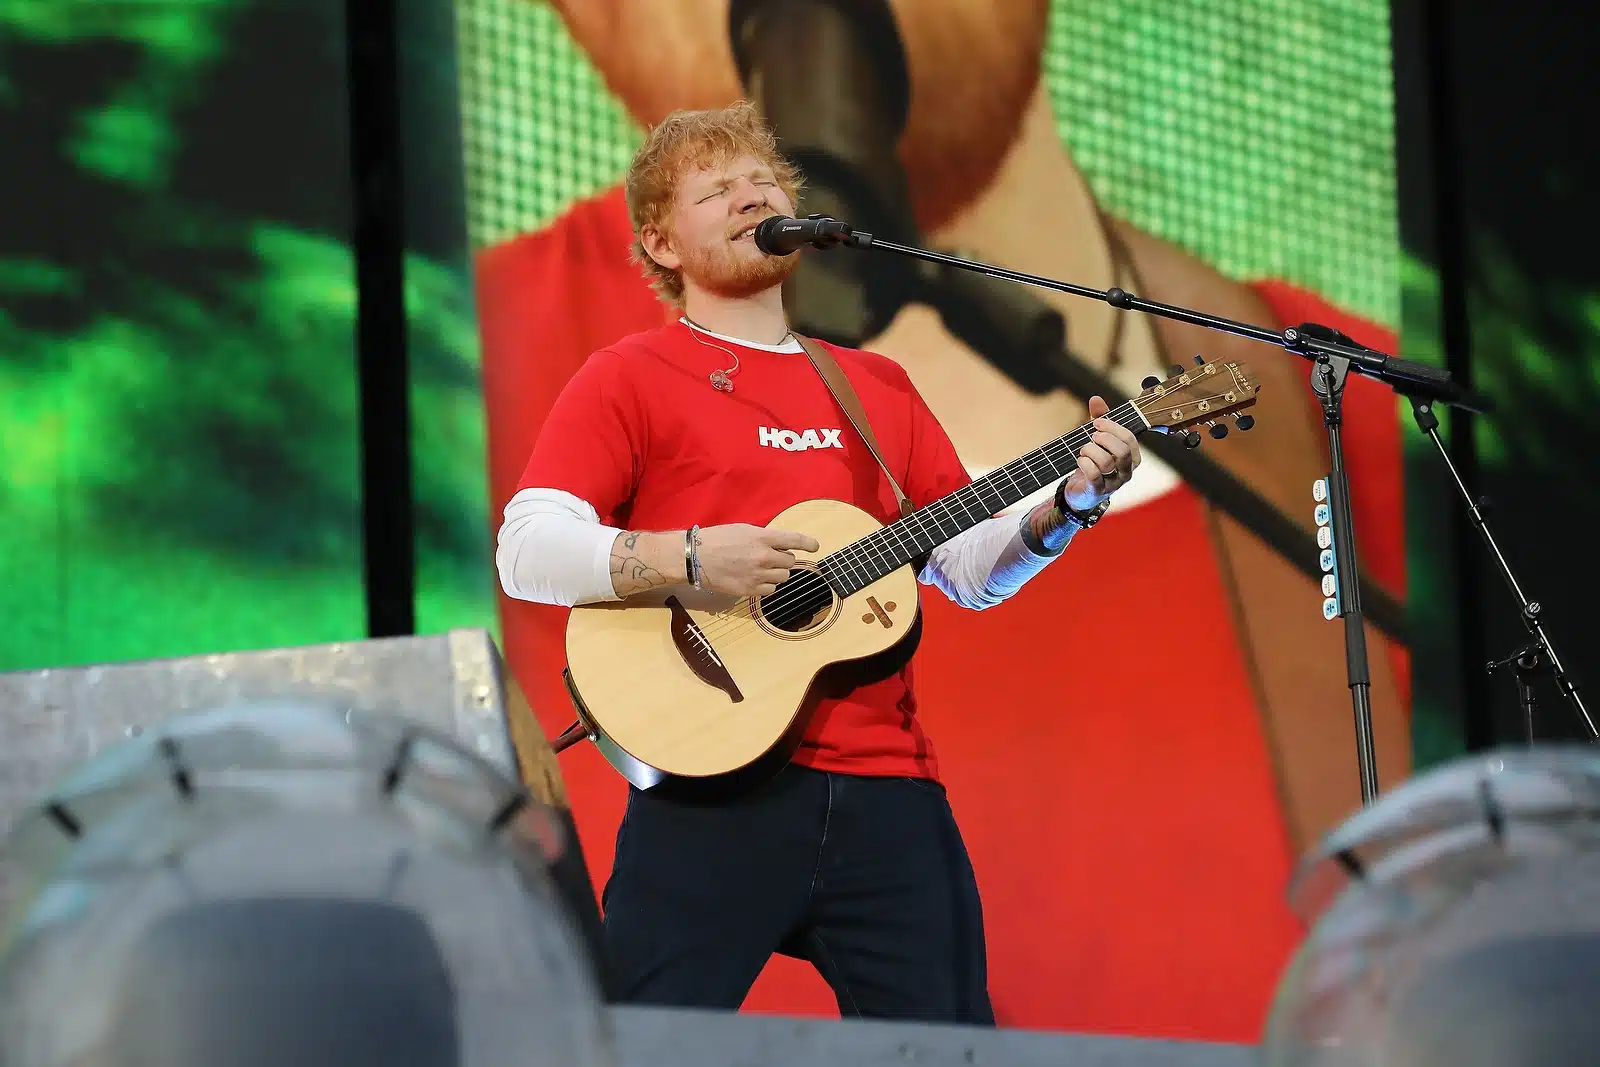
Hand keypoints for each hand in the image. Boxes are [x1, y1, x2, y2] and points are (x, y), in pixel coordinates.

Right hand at [693, 524, 819, 597]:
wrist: (696, 557)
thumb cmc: (717, 539)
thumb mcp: (744, 530)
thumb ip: (764, 538)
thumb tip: (780, 546)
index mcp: (762, 538)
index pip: (794, 540)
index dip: (808, 543)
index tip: (815, 547)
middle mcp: (763, 556)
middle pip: (790, 562)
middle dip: (783, 559)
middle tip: (770, 557)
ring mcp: (758, 575)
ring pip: (783, 577)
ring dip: (777, 573)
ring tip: (761, 569)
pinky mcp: (750, 590)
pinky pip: (771, 591)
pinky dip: (767, 586)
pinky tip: (755, 580)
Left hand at [1058, 395, 1141, 512]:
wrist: (1082, 491)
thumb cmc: (1094, 462)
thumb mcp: (1098, 439)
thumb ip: (1100, 418)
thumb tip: (1096, 399)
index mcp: (1132, 457)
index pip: (1129, 438)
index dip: (1112, 427)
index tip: (1096, 422)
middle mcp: (1127, 471)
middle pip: (1122, 451)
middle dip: (1104, 439)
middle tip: (1092, 437)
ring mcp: (1114, 483)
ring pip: (1106, 462)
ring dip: (1090, 450)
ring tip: (1084, 450)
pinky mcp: (1098, 491)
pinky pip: (1094, 475)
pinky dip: (1084, 463)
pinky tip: (1080, 460)